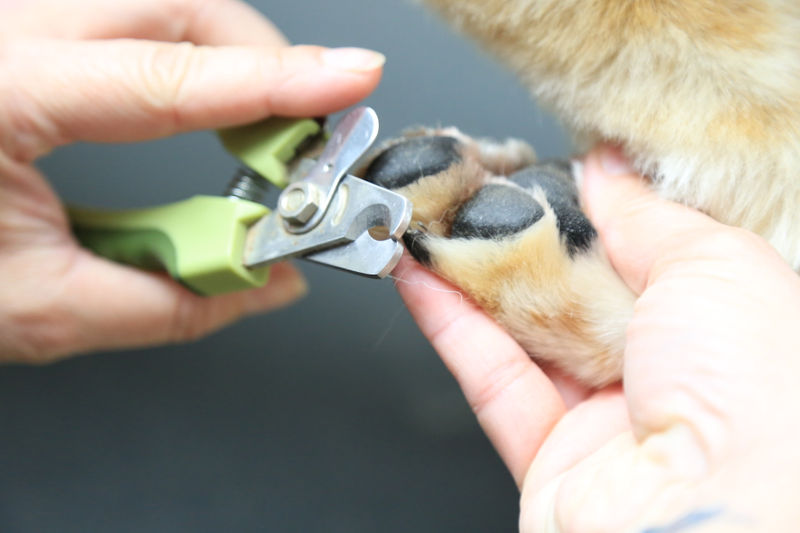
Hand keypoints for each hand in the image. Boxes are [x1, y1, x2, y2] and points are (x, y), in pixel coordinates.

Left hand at [0, 0, 383, 362]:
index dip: (275, 82)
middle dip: (264, 68)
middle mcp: (3, 31)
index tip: (353, 79)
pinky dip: (192, 63)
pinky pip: (131, 26)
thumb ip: (174, 301)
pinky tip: (206, 111)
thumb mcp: (39, 309)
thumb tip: (269, 282)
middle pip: (177, 9)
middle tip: (306, 145)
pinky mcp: (26, 35)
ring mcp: (14, 23)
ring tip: (261, 138)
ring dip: (231, 64)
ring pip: (160, 8)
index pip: (167, 75)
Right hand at [396, 145, 799, 531]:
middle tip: (484, 189)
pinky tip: (420, 278)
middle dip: (528, 239)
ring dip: (474, 276)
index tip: (555, 169)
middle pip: (580, 292)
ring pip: (528, 335)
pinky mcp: (552, 457)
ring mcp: (609, 419)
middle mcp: (669, 373)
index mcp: (723, 324)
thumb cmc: (758, 401)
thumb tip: (607, 170)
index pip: (650, 250)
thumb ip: (650, 215)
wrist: (713, 523)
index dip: (600, 208)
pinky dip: (450, 327)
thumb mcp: (717, 265)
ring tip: (435, 222)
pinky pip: (494, 381)